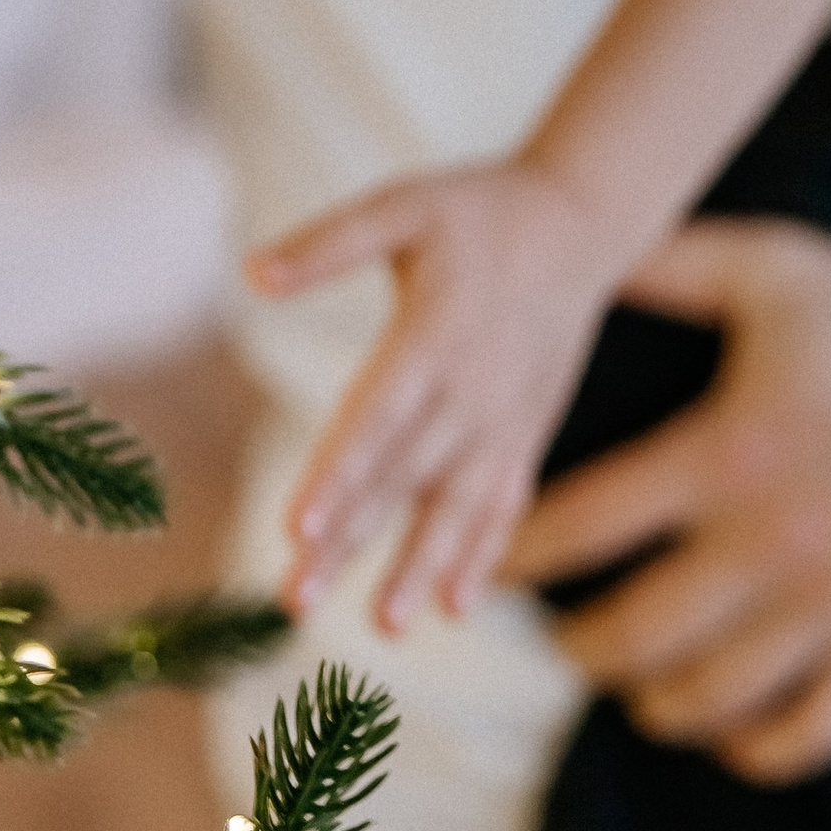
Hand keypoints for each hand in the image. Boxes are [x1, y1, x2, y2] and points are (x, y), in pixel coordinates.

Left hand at [248, 163, 621, 628]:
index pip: (376, 420)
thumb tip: (250, 274)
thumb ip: (329, 242)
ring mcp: (503, 420)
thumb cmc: (478, 210)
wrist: (581, 222)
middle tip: (294, 599)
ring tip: (384, 625)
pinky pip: (502, 504)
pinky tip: (455, 607)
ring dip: (420, 568)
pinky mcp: (526, 434)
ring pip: (457, 506)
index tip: (297, 528)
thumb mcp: (404, 205)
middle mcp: (470, 391)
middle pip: (402, 478)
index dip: (338, 475)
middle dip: (350, 541)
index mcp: (433, 336)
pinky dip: (483, 555)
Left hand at [501, 221, 830, 782]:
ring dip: (650, 697)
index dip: (512, 554)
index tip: (482, 561)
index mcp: (726, 454)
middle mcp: (772, 544)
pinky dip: (754, 746)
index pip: (579, 528)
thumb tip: (579, 245)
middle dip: (573, 644)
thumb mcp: (772, 267)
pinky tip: (726, 729)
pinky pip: (811, 731)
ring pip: (710, 696)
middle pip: (628, 636)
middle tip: (555, 633)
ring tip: (628, 677)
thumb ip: (666, 265)